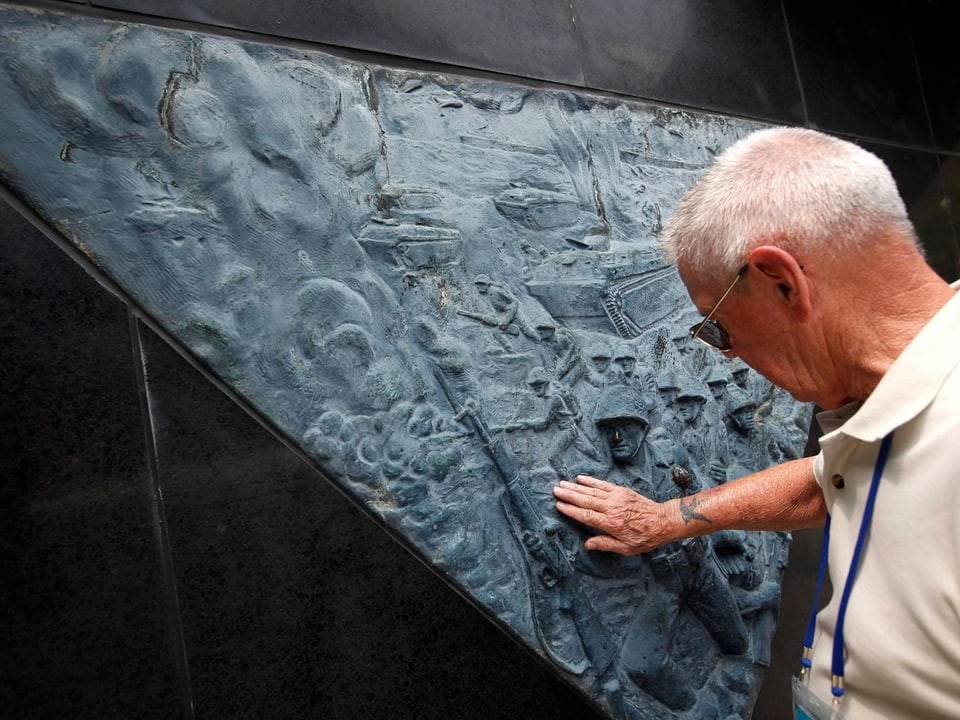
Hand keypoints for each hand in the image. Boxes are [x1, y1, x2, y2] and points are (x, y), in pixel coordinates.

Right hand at [553, 475, 669, 554]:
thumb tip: (587, 544)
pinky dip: (591, 481)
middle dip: (569, 495)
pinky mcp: (621, 491)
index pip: (586, 516)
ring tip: (562, 483)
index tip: (559, 505)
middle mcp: (611, 508)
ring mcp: (616, 497)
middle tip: (555, 490)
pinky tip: (581, 478)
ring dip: (576, 487)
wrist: (663, 521)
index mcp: (611, 524)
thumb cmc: (645, 537)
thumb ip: (605, 544)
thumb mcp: (626, 548)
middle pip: (585, 500)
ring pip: (592, 491)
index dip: (571, 510)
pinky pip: (603, 485)